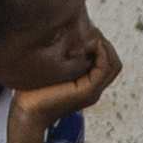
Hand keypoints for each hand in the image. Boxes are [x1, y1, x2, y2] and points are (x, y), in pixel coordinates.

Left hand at [5, 25, 125, 139]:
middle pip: (114, 62)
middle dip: (104, 43)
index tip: (84, 30)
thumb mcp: (49, 69)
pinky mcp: (88, 92)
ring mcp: (93, 91)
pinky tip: (86, 44)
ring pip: (114, 65)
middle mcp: (94, 89)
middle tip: (88, 31)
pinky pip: (104, 69)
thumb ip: (59, 57)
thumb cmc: (32, 91)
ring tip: (88, 37)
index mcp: (87, 85)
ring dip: (104, 47)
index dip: (100, 44)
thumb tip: (61, 35)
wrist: (27, 112)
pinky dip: (100, 53)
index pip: (107, 61)